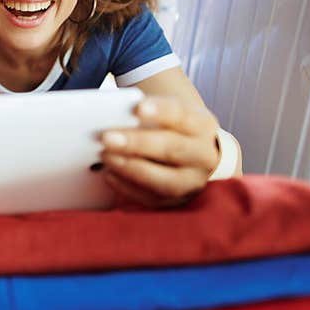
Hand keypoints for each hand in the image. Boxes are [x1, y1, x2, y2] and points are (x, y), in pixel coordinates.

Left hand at [99, 96, 219, 207]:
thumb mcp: (166, 113)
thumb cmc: (169, 128)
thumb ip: (145, 113)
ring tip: (105, 157)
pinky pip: (152, 198)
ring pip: (166, 180)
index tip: (138, 108)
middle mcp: (203, 155)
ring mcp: (193, 182)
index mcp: (202, 125)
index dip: (161, 111)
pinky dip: (127, 186)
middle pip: (173, 149)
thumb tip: (113, 116)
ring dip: (132, 169)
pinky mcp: (177, 201)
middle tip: (107, 138)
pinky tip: (109, 173)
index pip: (183, 116)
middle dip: (138, 143)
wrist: (190, 152)